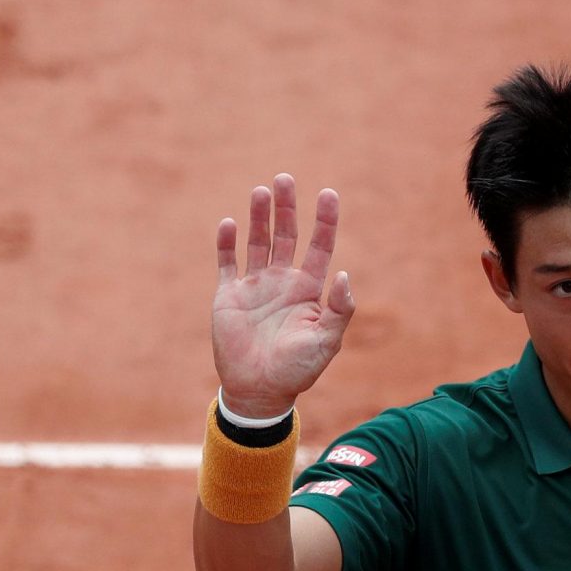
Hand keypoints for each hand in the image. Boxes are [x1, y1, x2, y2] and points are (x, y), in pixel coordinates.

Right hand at [211, 175, 354, 420]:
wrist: (259, 390)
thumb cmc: (297, 370)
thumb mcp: (326, 342)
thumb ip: (339, 310)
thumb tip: (343, 274)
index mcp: (308, 290)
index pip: (319, 247)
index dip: (325, 221)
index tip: (329, 194)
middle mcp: (282, 281)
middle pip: (286, 235)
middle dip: (286, 208)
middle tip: (285, 179)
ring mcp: (254, 286)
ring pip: (257, 242)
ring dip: (259, 216)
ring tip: (262, 191)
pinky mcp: (229, 295)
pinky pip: (227, 263)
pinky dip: (227, 243)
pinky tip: (231, 223)